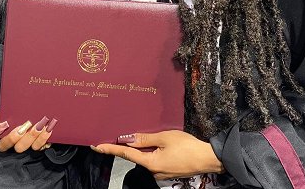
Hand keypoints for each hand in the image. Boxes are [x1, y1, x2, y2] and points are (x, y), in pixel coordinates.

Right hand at [0, 110, 54, 152]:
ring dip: (30, 136)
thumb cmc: (28, 107)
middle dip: (13, 137)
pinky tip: (47, 129)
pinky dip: (43, 138)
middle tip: (23, 127)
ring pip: (22, 147)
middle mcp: (13, 138)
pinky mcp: (36, 144)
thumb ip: (3, 110)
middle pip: (6, 144)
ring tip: (39, 126)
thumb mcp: (15, 104)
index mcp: (5, 128)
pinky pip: (38, 146)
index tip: (5, 124)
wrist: (47, 109)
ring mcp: (24, 143)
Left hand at [92, 131, 224, 179]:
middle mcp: (153, 171)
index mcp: (150, 163)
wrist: (208, 158)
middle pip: (136, 155)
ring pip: (146, 157)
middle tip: (125, 131)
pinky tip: (159, 142)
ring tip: (151, 134)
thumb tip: (128, 139)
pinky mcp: (168, 171)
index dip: (110, 149)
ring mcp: (161, 172)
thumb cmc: (187, 146)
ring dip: (144, 146)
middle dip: (131, 144)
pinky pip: (154, 159)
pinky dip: (152, 150)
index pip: (125, 155)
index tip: (96, 146)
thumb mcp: (165, 138)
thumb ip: (145, 138)